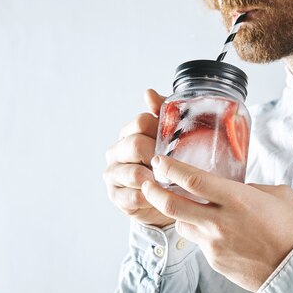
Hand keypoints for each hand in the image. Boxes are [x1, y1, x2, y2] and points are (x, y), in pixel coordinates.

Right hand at [103, 89, 173, 227]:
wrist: (167, 197)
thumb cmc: (170, 163)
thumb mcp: (172, 137)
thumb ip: (163, 113)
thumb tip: (148, 93)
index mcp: (130, 132)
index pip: (141, 122)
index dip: (161, 131)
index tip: (178, 141)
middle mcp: (117, 151)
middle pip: (136, 145)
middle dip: (158, 156)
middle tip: (176, 165)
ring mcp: (113, 174)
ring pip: (132, 173)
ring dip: (154, 179)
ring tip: (169, 183)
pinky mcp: (116, 197)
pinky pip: (132, 197)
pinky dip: (149, 199)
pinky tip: (160, 198)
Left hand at [142, 155, 292, 291]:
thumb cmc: (291, 228)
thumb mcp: (276, 194)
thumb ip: (251, 187)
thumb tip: (237, 186)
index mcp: (236, 199)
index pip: (193, 180)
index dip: (171, 168)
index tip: (159, 160)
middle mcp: (220, 221)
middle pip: (173, 204)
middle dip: (153, 191)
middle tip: (146, 181)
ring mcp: (214, 243)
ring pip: (182, 223)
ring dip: (177, 212)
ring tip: (180, 203)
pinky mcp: (214, 260)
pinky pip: (198, 241)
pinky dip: (199, 230)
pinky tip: (211, 227)